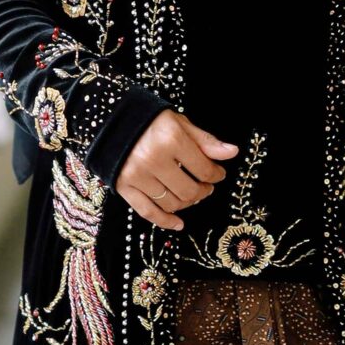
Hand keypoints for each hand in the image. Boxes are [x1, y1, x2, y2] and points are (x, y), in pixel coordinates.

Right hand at [116, 110, 237, 230]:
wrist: (111, 122)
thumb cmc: (150, 121)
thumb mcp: (180, 123)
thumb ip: (205, 140)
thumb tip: (232, 152)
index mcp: (171, 139)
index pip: (203, 168)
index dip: (216, 174)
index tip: (218, 174)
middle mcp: (154, 159)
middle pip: (188, 190)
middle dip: (203, 191)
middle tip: (207, 187)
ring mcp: (137, 176)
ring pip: (171, 203)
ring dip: (187, 203)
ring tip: (193, 195)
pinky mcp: (124, 187)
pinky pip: (147, 211)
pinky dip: (165, 221)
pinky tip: (178, 224)